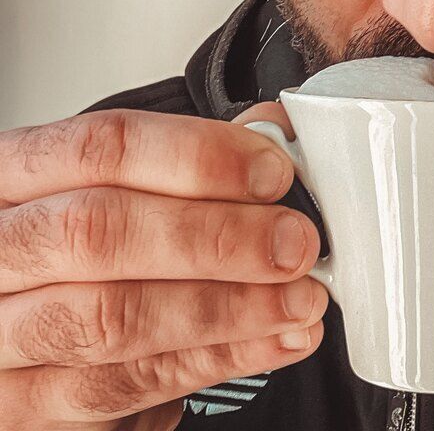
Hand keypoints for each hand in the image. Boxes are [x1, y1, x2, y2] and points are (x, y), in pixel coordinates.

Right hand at [0, 104, 326, 429]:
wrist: (17, 319)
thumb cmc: (71, 242)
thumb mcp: (107, 186)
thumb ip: (186, 159)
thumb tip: (275, 135)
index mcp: (14, 176)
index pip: (102, 147)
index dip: (197, 157)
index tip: (272, 174)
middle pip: (100, 232)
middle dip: (216, 238)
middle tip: (293, 246)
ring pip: (110, 321)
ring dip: (228, 310)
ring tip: (299, 301)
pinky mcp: (17, 407)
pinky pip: (117, 392)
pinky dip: (210, 362)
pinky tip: (268, 342)